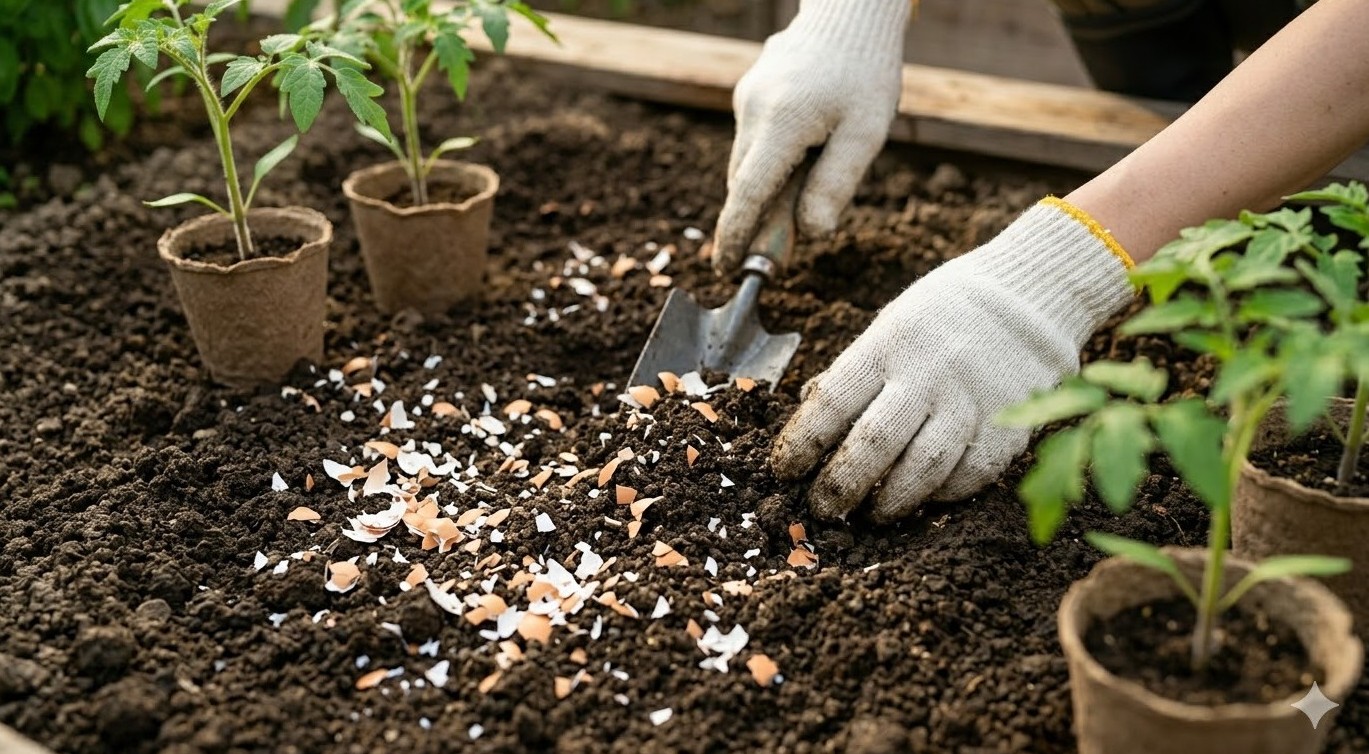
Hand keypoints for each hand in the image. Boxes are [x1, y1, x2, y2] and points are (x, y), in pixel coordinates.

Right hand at [712, 0, 909, 274]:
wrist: (849, 13)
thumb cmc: (866, 72)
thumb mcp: (866, 133)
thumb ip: (836, 184)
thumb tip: (812, 233)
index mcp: (782, 123)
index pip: (748, 194)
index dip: (736, 236)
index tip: (727, 269)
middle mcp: (753, 111)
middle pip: (745, 184)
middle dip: (756, 220)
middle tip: (778, 252)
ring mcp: (746, 100)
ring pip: (747, 164)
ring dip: (766, 189)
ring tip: (805, 188)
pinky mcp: (748, 93)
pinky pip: (753, 141)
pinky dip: (769, 162)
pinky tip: (804, 151)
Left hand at [771, 199, 1134, 521]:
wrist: (1032, 293)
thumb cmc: (945, 313)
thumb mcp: (891, 325)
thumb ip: (857, 373)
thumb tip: (810, 421)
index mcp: (888, 345)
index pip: (830, 403)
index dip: (801, 444)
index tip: (784, 471)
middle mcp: (927, 374)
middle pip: (872, 445)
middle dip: (839, 487)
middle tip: (824, 509)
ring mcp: (971, 402)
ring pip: (920, 470)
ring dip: (888, 502)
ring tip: (872, 512)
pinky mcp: (1008, 427)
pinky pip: (967, 477)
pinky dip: (940, 495)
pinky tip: (923, 497)